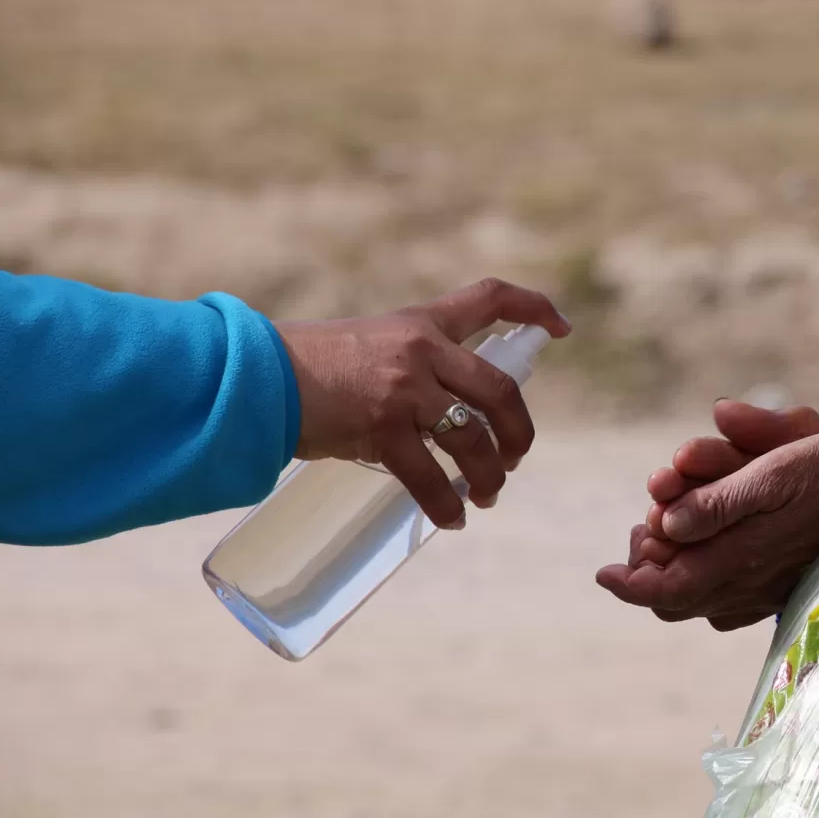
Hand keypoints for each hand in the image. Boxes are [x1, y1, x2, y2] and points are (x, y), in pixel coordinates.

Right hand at [274, 278, 569, 529]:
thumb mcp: (369, 346)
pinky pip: (430, 476)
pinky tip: (450, 520)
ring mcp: (403, 388)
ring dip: (489, 476)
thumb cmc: (306, 367)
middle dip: (519, 433)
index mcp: (421, 322)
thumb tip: (443, 419)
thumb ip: (409, 368)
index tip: (561, 329)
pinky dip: (446, 505)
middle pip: (502, 391)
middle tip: (515, 458)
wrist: (256, 377)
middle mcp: (421, 349)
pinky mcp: (382, 427)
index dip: (534, 309)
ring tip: (486, 496)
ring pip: (474, 440)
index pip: (490, 298)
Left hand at [597, 401, 818, 628]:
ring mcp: (763, 594)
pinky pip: (726, 605)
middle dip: (646, 574)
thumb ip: (718, 501)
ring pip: (697, 605)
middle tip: (638, 541)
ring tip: (661, 547)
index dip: (628, 583)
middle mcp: (745, 587)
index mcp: (736, 560)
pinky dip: (702, 584)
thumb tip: (668, 520)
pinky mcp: (780, 592)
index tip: (604, 572)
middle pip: (674, 602)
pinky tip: (704, 557)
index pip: (664, 589)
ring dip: (671, 577)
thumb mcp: (774, 472)